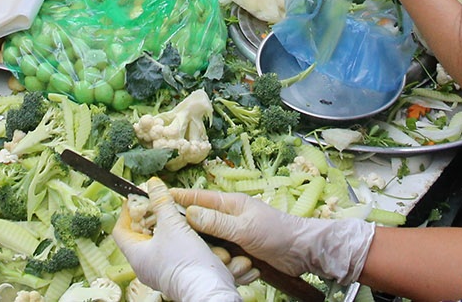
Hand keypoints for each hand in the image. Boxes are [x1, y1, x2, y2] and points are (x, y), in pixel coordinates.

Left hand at [113, 193, 240, 301]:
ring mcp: (161, 271)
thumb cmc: (185, 261)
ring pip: (160, 243)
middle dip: (151, 217)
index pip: (120, 230)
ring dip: (168, 226)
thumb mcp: (172, 224)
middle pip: (140, 235)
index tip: (138, 197)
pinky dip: (180, 238)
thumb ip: (161, 201)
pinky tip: (191, 229)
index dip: (127, 211)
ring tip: (178, 213)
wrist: (209, 289)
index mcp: (136, 256)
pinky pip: (174, 252)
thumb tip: (152, 183)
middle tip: (160, 202)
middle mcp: (145, 266)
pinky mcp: (178, 274)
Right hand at [172, 189, 375, 281]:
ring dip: (206, 249)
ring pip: (210, 240)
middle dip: (188, 228)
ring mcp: (235, 233)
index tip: (159, 195)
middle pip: (201, 221)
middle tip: (167, 234)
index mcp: (231, 203)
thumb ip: (217, 223)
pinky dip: (218, 260)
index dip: (179, 197)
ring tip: (193, 254)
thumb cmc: (277, 234)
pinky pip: (222, 253)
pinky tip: (213, 265)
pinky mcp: (241, 249)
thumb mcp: (245, 228)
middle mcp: (231, 216)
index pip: (199, 198)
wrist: (302, 252)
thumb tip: (189, 213)